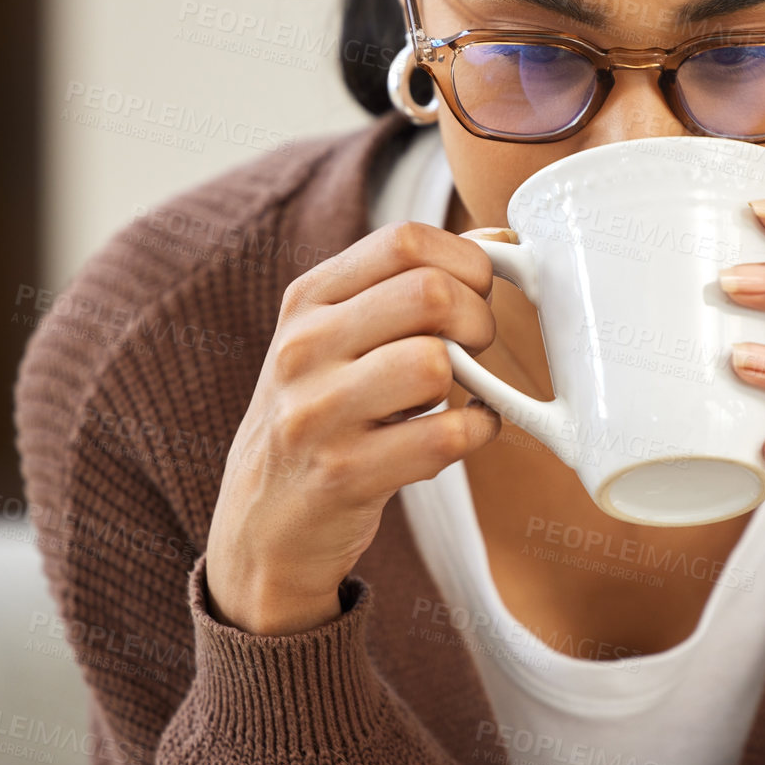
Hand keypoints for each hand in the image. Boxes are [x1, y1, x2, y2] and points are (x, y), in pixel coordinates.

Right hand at [204, 221, 504, 635]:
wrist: (263, 523)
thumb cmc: (322, 414)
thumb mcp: (338, 337)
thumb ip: (406, 285)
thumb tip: (501, 241)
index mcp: (307, 300)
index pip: (404, 241)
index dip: (465, 260)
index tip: (475, 292)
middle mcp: (304, 349)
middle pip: (429, 293)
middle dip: (477, 318)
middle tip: (474, 347)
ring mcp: (318, 414)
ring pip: (434, 362)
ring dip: (472, 379)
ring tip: (456, 393)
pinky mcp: (343, 475)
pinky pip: (445, 436)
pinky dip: (478, 430)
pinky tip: (466, 430)